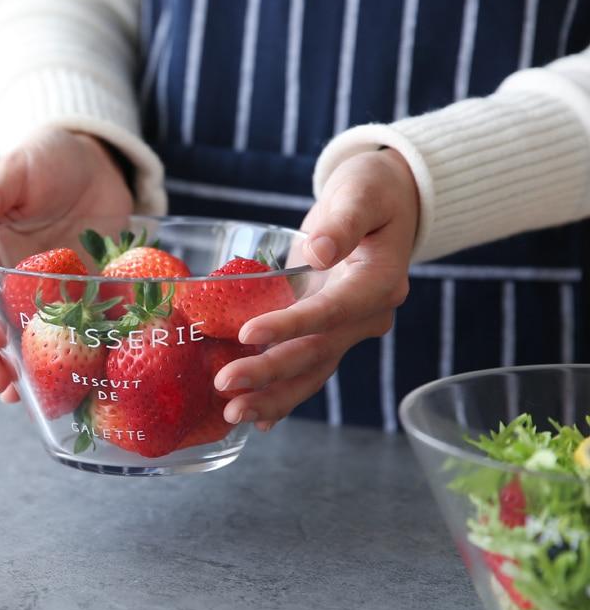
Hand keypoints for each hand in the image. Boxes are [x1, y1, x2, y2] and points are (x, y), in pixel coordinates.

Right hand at [0, 126, 133, 402]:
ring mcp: (43, 296)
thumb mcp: (19, 168)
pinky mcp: (79, 305)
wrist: (102, 168)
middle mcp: (7, 277)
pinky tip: (54, 388)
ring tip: (8, 391)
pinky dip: (59, 364)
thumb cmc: (52, 160)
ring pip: (18, 337)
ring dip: (10, 366)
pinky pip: (66, 338)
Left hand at [214, 148, 418, 428]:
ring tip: (234, 416)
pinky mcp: (328, 332)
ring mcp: (348, 330)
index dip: (290, 325)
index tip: (248, 334)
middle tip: (225, 387)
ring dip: (273, 397)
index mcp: (379, 283)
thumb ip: (343, 220)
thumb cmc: (372, 191)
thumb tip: (319, 251)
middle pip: (316, 352)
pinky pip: (306, 368)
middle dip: (270, 374)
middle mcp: (367, 316)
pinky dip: (282, 394)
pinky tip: (257, 418)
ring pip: (312, 372)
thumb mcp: (362, 191)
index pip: (331, 311)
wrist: (384, 204)